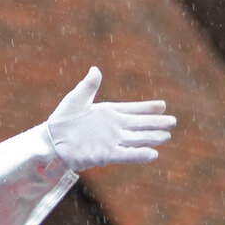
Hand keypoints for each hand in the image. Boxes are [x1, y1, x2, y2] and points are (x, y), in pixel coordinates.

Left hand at [42, 68, 173, 172]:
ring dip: (151, 137)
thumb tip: (95, 69)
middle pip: (140, 125)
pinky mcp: (105, 155)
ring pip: (136, 139)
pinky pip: (126, 154)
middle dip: (156, 123)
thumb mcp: (76, 99)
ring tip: (167, 136)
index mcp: (108, 113)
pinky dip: (139, 154)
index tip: (163, 105)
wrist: (52, 140)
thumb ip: (88, 86)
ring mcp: (111, 141)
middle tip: (173, 121)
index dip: (147, 108)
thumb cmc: (62, 119)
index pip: (133, 109)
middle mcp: (113, 127)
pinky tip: (153, 154)